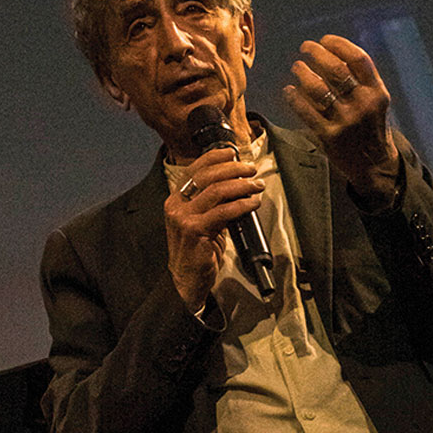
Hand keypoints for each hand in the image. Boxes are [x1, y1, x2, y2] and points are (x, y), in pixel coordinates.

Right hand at [164, 145, 264, 310]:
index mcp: (176, 199)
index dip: (214, 157)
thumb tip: (238, 182)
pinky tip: (252, 203)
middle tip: (251, 169)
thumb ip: (213, 202)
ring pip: (216, 191)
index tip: (232, 152)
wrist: (187, 280)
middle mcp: (176, 205)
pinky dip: (241, 205)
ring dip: (241, 185)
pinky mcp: (194, 231)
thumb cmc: (198, 249)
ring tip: (256, 185)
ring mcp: (183, 218)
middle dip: (233, 169)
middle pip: (207, 176)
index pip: (194, 169)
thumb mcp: (202, 220)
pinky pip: (223, 212)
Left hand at [284, 35, 400, 204]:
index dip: (339, 44)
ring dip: (303, 73)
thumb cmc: (371, 125)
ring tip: (297, 66)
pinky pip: (306, 111)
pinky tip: (289, 90)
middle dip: (317, 53)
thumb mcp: (376, 100)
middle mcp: (363, 104)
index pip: (358, 59)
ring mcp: (346, 121)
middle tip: (305, 47)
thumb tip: (332, 52)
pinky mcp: (329, 136)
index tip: (325, 39)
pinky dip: (294, 97)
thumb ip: (361, 79)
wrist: (373, 163)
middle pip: (336, 70)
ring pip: (318, 88)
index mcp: (377, 91)